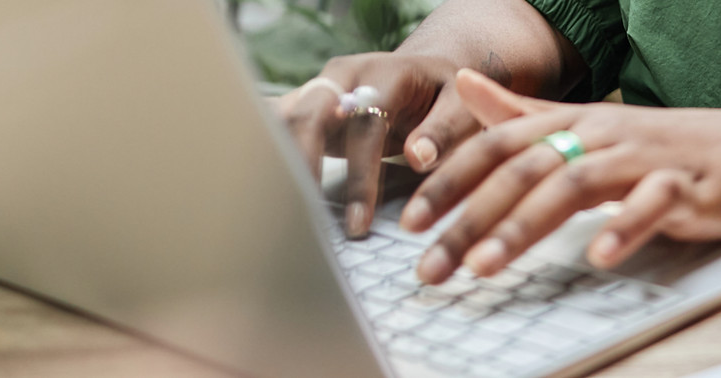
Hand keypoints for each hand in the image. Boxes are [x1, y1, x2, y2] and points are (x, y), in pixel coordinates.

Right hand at [276, 53, 484, 237]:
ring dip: (276, 165)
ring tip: (273, 215)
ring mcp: (320, 88)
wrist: (425, 72)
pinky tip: (259, 194)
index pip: (365, 124)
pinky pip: (277, 129)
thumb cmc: (446, 98)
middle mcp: (345, 75)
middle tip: (301, 219)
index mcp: (386, 73)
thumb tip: (418, 157)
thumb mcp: (461, 109)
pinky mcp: (305, 106)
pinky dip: (267, 158)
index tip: (358, 222)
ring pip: (283, 121)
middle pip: (309, 116)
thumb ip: (444, 131)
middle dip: (302, 168)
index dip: (360, 176)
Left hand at [404, 69, 720, 283]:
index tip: (410, 224)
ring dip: (525, 226)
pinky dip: (624, 229)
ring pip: (575, 185)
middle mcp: (599, 135)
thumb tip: (463, 86)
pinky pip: (653, 204)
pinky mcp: (685, 186)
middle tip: (433, 265)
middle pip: (524, 170)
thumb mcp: (583, 126)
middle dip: (471, 218)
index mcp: (571, 123)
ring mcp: (642, 159)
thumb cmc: (658, 147)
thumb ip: (521, 114)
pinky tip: (598, 256)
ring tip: (487, 266)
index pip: (496, 146)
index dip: (450, 182)